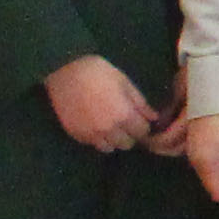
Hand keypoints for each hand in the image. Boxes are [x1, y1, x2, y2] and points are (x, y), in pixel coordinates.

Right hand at [42, 54, 162, 153]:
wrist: (65, 70)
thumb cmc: (99, 72)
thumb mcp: (124, 83)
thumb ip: (140, 103)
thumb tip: (153, 117)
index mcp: (123, 115)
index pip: (142, 132)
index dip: (143, 126)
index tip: (140, 120)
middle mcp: (108, 129)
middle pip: (126, 144)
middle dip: (130, 135)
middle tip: (125, 122)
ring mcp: (90, 134)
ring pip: (109, 148)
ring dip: (113, 139)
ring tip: (110, 125)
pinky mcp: (75, 134)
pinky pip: (91, 144)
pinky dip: (97, 138)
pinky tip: (95, 125)